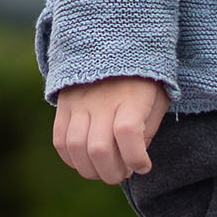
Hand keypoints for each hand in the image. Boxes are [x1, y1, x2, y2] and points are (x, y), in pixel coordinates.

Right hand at [52, 76, 170, 184]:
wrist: (113, 44)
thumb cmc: (143, 80)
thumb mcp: (157, 99)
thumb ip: (148, 130)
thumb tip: (132, 161)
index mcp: (132, 97)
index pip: (128, 133)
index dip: (135, 158)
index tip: (144, 166)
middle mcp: (102, 100)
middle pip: (99, 148)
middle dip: (113, 173)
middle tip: (123, 172)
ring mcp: (79, 102)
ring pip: (75, 147)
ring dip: (91, 170)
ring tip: (104, 169)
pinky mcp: (64, 105)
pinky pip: (59, 140)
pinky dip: (71, 159)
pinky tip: (86, 161)